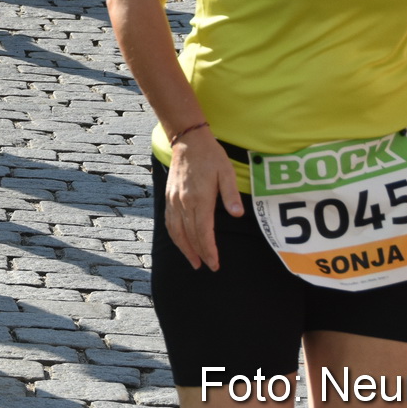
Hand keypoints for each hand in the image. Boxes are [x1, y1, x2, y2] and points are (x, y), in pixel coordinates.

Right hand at [164, 128, 241, 271]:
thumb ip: (231, 195)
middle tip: (208, 267)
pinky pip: (169, 222)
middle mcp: (183, 202)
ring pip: (176, 231)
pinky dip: (174, 236)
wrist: (188, 141)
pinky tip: (180, 242)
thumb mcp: (227, 172)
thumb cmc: (211, 156)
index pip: (203, 231)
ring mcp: (173, 200)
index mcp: (199, 198)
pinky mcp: (168, 197)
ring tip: (193, 261)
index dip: (209, 250)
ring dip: (184, 249)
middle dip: (199, 254)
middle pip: (190, 235)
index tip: (214, 263)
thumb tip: (237, 215)